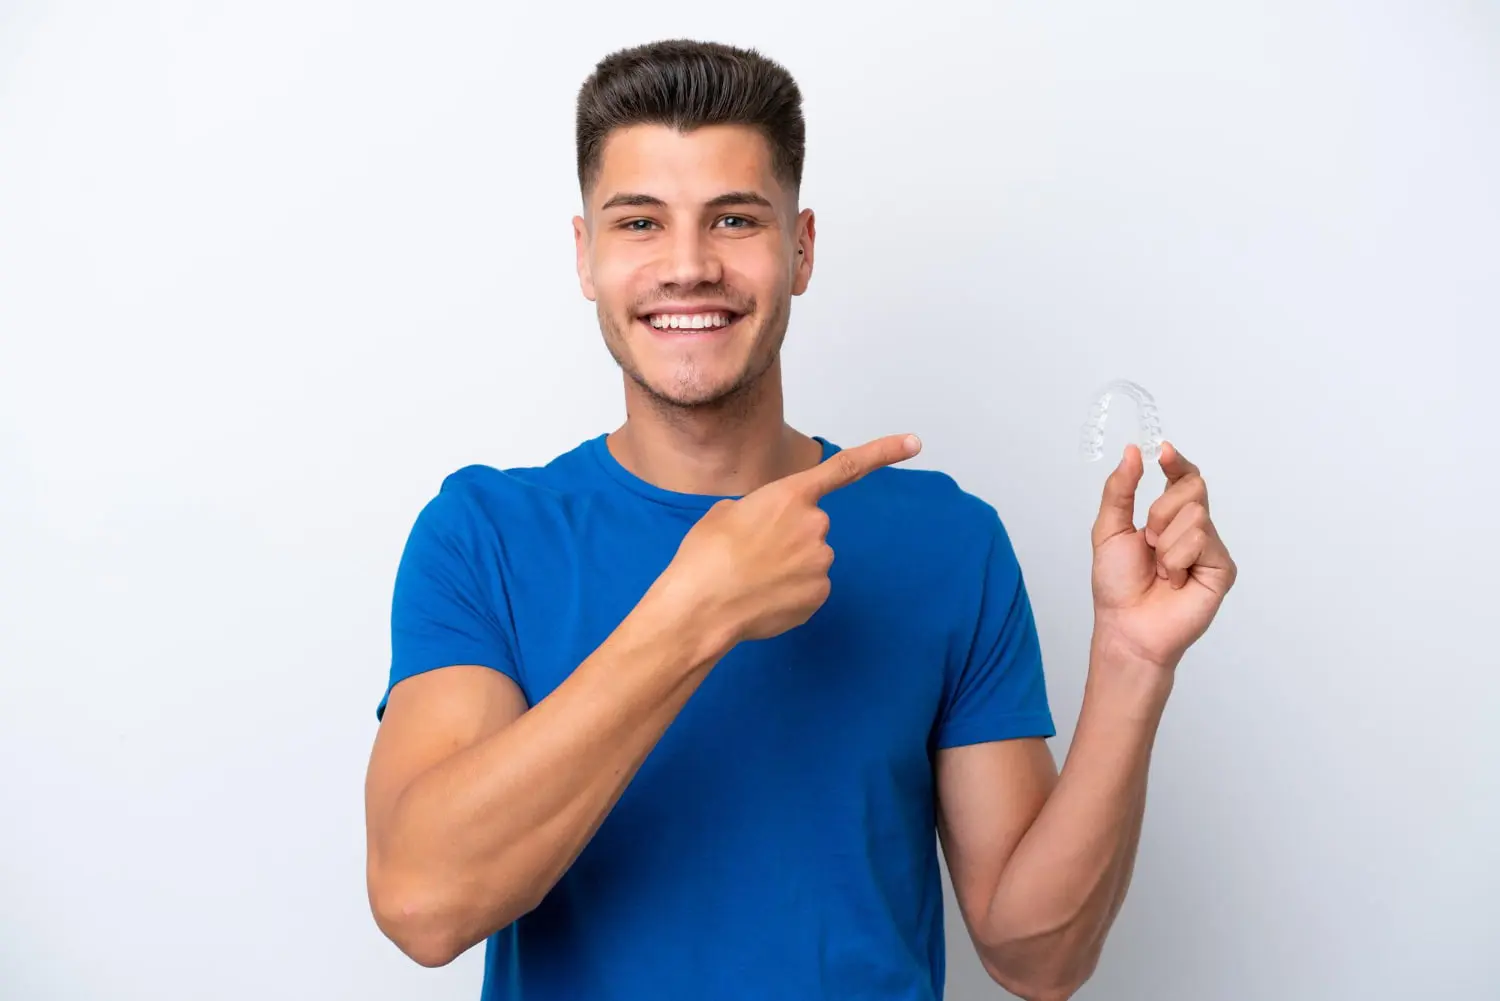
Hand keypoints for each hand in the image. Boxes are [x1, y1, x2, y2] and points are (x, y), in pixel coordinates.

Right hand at [656, 433, 921, 650]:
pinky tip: (762, 597)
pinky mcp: (818, 595)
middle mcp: (815, 525)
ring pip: (810, 559)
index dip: (883, 452)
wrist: (700, 608)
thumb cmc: (704, 558)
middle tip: (751, 552)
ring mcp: (821, 562)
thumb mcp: (725, 513)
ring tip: (751, 577)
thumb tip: (766, 527)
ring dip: (787, 566)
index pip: (845, 467)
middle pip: (811, 526)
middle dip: (789, 536)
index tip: (914, 443)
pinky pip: (808, 587)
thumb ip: (759, 509)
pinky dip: (788, 592)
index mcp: (790, 496)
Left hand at [1089, 442, 1236, 670]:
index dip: (1177, 462)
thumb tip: (1132, 452)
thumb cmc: (1117, 585)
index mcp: (1169, 517)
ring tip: (1159, 569)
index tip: (1163, 451)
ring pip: (1195, 515)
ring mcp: (1211, 548)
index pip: (1184, 478)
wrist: (1126, 625)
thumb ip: (1119, 489)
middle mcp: (1195, 529)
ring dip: (1165, 543)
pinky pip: (1200, 541)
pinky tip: (1174, 581)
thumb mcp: (1109, 529)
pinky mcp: (1222, 568)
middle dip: (1160, 511)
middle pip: (1193, 487)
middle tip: (1148, 542)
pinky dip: (1176, 560)